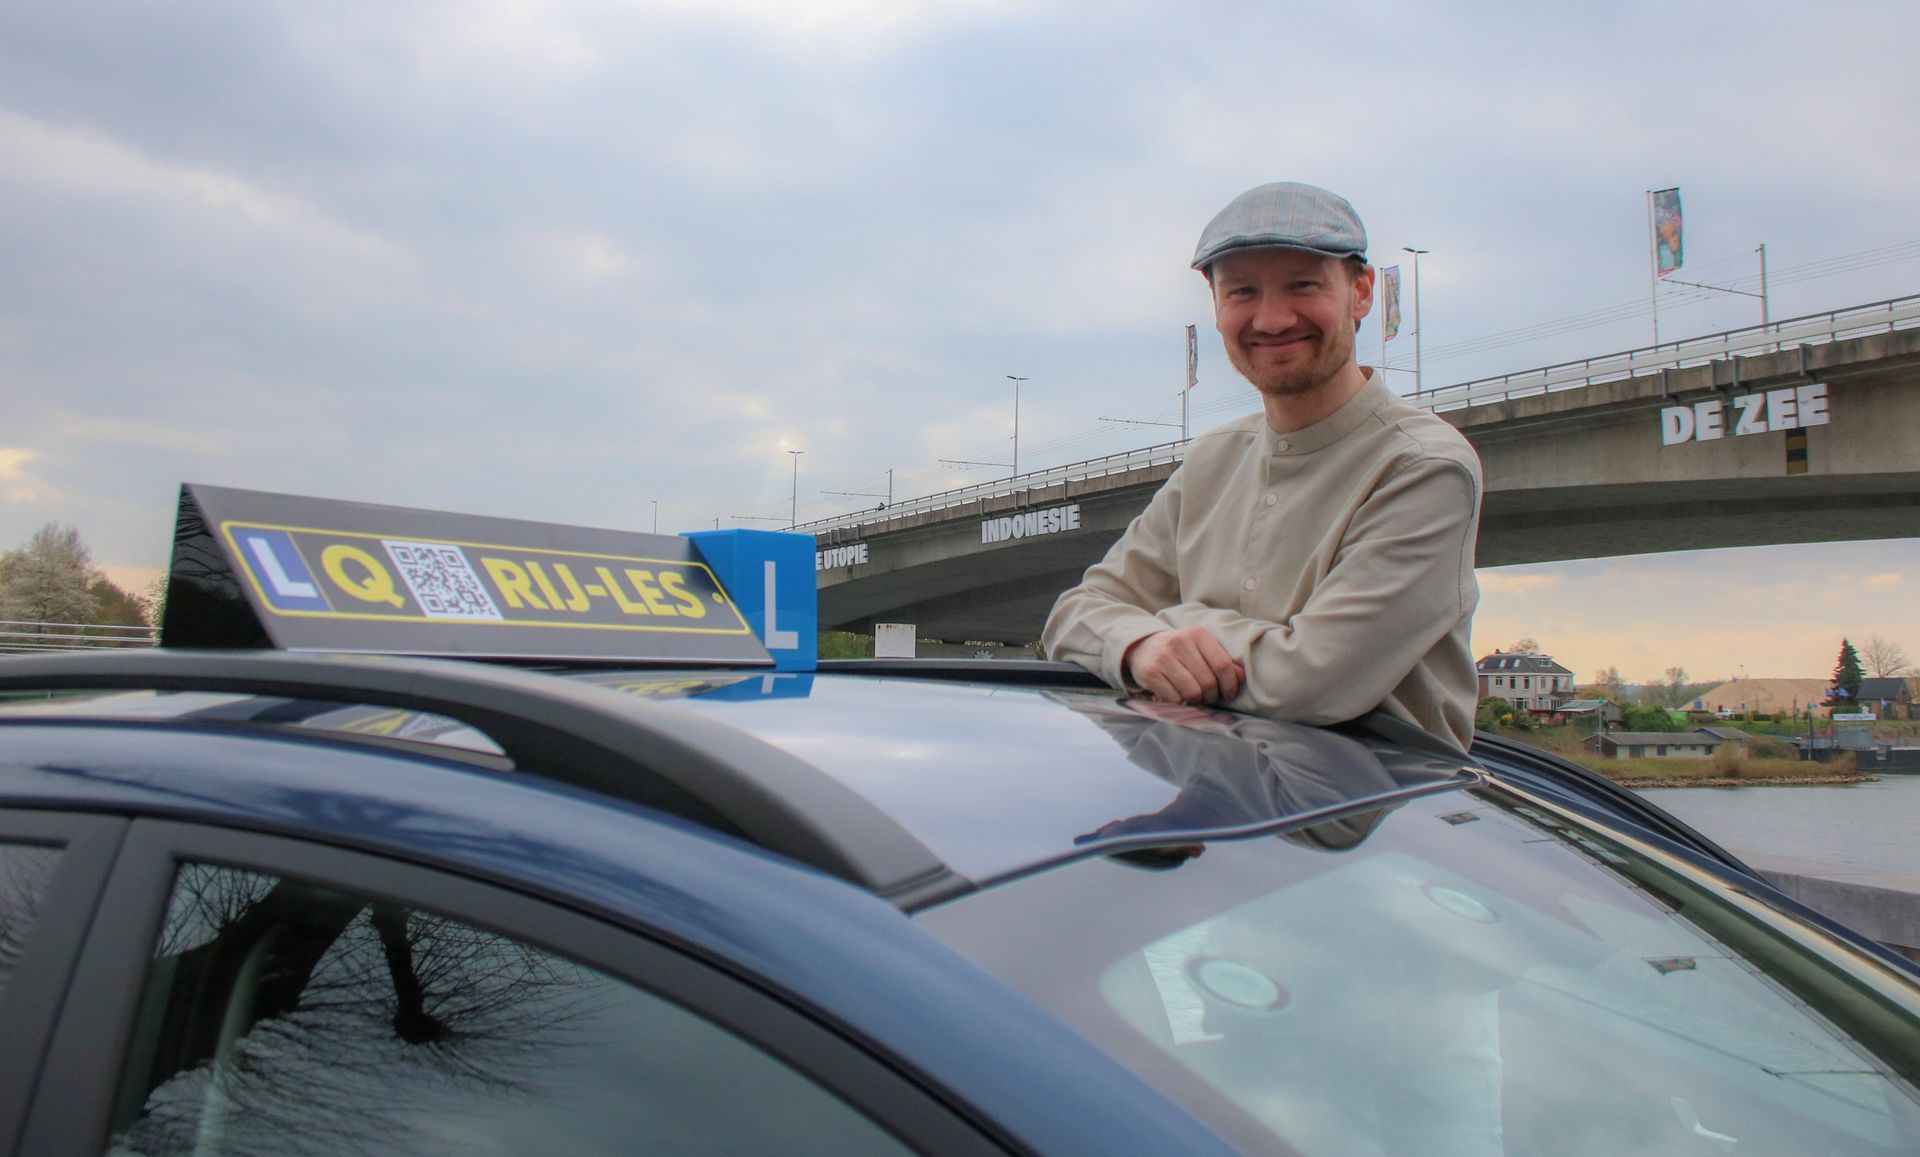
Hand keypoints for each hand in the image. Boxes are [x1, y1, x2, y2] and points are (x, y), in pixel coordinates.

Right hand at [1123, 627, 1243, 705]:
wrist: (1142, 646)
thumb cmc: (1179, 651)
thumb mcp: (1200, 648)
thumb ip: (1221, 661)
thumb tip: (1240, 677)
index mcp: (1197, 634)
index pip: (1222, 665)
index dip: (1230, 685)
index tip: (1228, 695)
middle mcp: (1180, 642)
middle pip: (1208, 682)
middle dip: (1212, 696)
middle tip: (1208, 698)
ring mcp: (1164, 658)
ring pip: (1193, 692)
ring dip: (1196, 701)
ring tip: (1194, 698)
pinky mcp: (1151, 673)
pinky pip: (1174, 698)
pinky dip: (1180, 703)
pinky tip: (1178, 696)